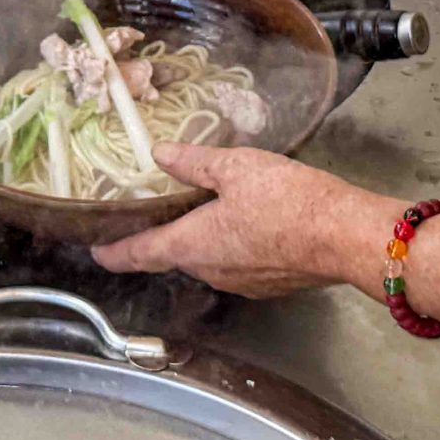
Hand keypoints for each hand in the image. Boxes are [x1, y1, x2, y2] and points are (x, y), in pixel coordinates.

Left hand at [91, 141, 394, 297]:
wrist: (344, 236)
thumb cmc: (287, 200)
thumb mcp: (235, 167)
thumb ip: (194, 163)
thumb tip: (159, 155)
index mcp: (191, 245)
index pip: (137, 254)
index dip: (112, 251)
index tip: (95, 248)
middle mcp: (210, 271)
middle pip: (173, 255)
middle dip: (161, 236)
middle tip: (153, 211)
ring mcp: (240, 282)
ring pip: (207, 259)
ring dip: (199, 239)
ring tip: (202, 210)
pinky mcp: (269, 284)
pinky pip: (237, 264)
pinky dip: (232, 245)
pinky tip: (247, 222)